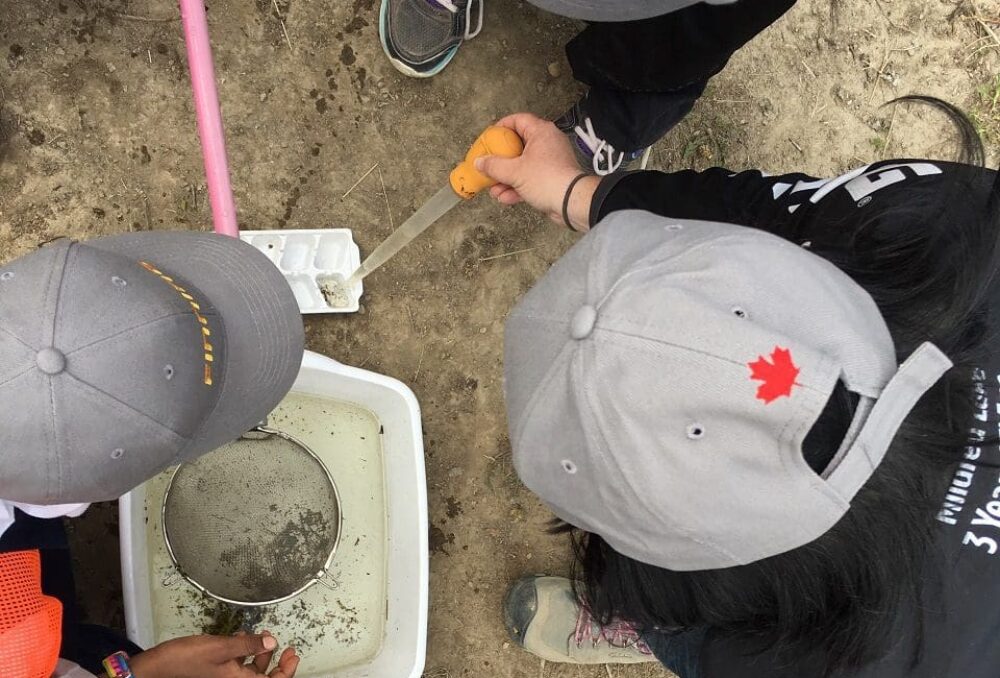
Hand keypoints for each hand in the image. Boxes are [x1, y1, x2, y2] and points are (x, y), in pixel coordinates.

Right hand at [130, 632, 298, 677]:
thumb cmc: (186, 659)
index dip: (286, 671)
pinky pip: (237, 665)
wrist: (158, 666)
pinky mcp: (216, 671)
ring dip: (259, 654)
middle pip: (263, 677)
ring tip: (263, 635)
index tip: (293, 654)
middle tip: (286, 648)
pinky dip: (243, 653)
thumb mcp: (222, 647)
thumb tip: (272, 641)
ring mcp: (224, 677)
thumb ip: (248, 645)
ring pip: (251, 670)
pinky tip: (241, 637)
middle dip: (276, 662)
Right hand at [474, 112, 599, 230]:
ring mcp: (550, 162)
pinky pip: (531, 179)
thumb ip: (494, 166)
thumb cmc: (547, 179)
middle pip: (517, 147)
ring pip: (523, 166)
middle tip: (488, 167)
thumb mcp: (514, 171)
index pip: (518, 120)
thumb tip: (479, 162)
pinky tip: (505, 198)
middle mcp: (547, 143)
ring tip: (494, 190)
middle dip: (500, 162)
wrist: (570, 202)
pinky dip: (518, 188)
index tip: (489, 138)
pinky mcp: (552, 178)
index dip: (501, 127)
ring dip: (506, 179)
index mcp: (541, 132)